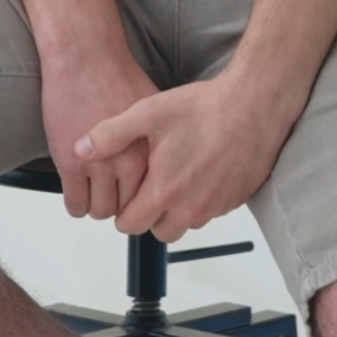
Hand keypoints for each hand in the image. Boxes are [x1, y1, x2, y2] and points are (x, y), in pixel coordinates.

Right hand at [40, 49, 160, 219]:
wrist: (85, 58)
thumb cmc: (117, 77)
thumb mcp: (153, 115)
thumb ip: (156, 144)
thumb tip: (166, 165)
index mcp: (149, 152)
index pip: (151, 197)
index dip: (142, 199)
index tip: (134, 196)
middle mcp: (128, 163)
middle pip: (127, 208)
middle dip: (118, 205)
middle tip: (110, 195)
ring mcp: (98, 166)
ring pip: (100, 210)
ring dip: (95, 206)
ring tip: (92, 194)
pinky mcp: (70, 164)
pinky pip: (75, 203)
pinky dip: (75, 206)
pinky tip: (76, 196)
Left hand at [73, 71, 295, 242]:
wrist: (254, 104)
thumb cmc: (204, 108)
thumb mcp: (148, 113)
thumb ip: (110, 135)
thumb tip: (81, 150)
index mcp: (164, 191)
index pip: (130, 226)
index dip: (123, 211)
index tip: (127, 193)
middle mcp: (190, 207)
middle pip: (158, 232)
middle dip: (149, 215)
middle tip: (151, 185)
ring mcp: (216, 207)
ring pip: (186, 224)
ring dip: (177, 210)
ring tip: (176, 176)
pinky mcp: (236, 200)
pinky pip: (210, 212)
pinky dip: (202, 200)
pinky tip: (201, 170)